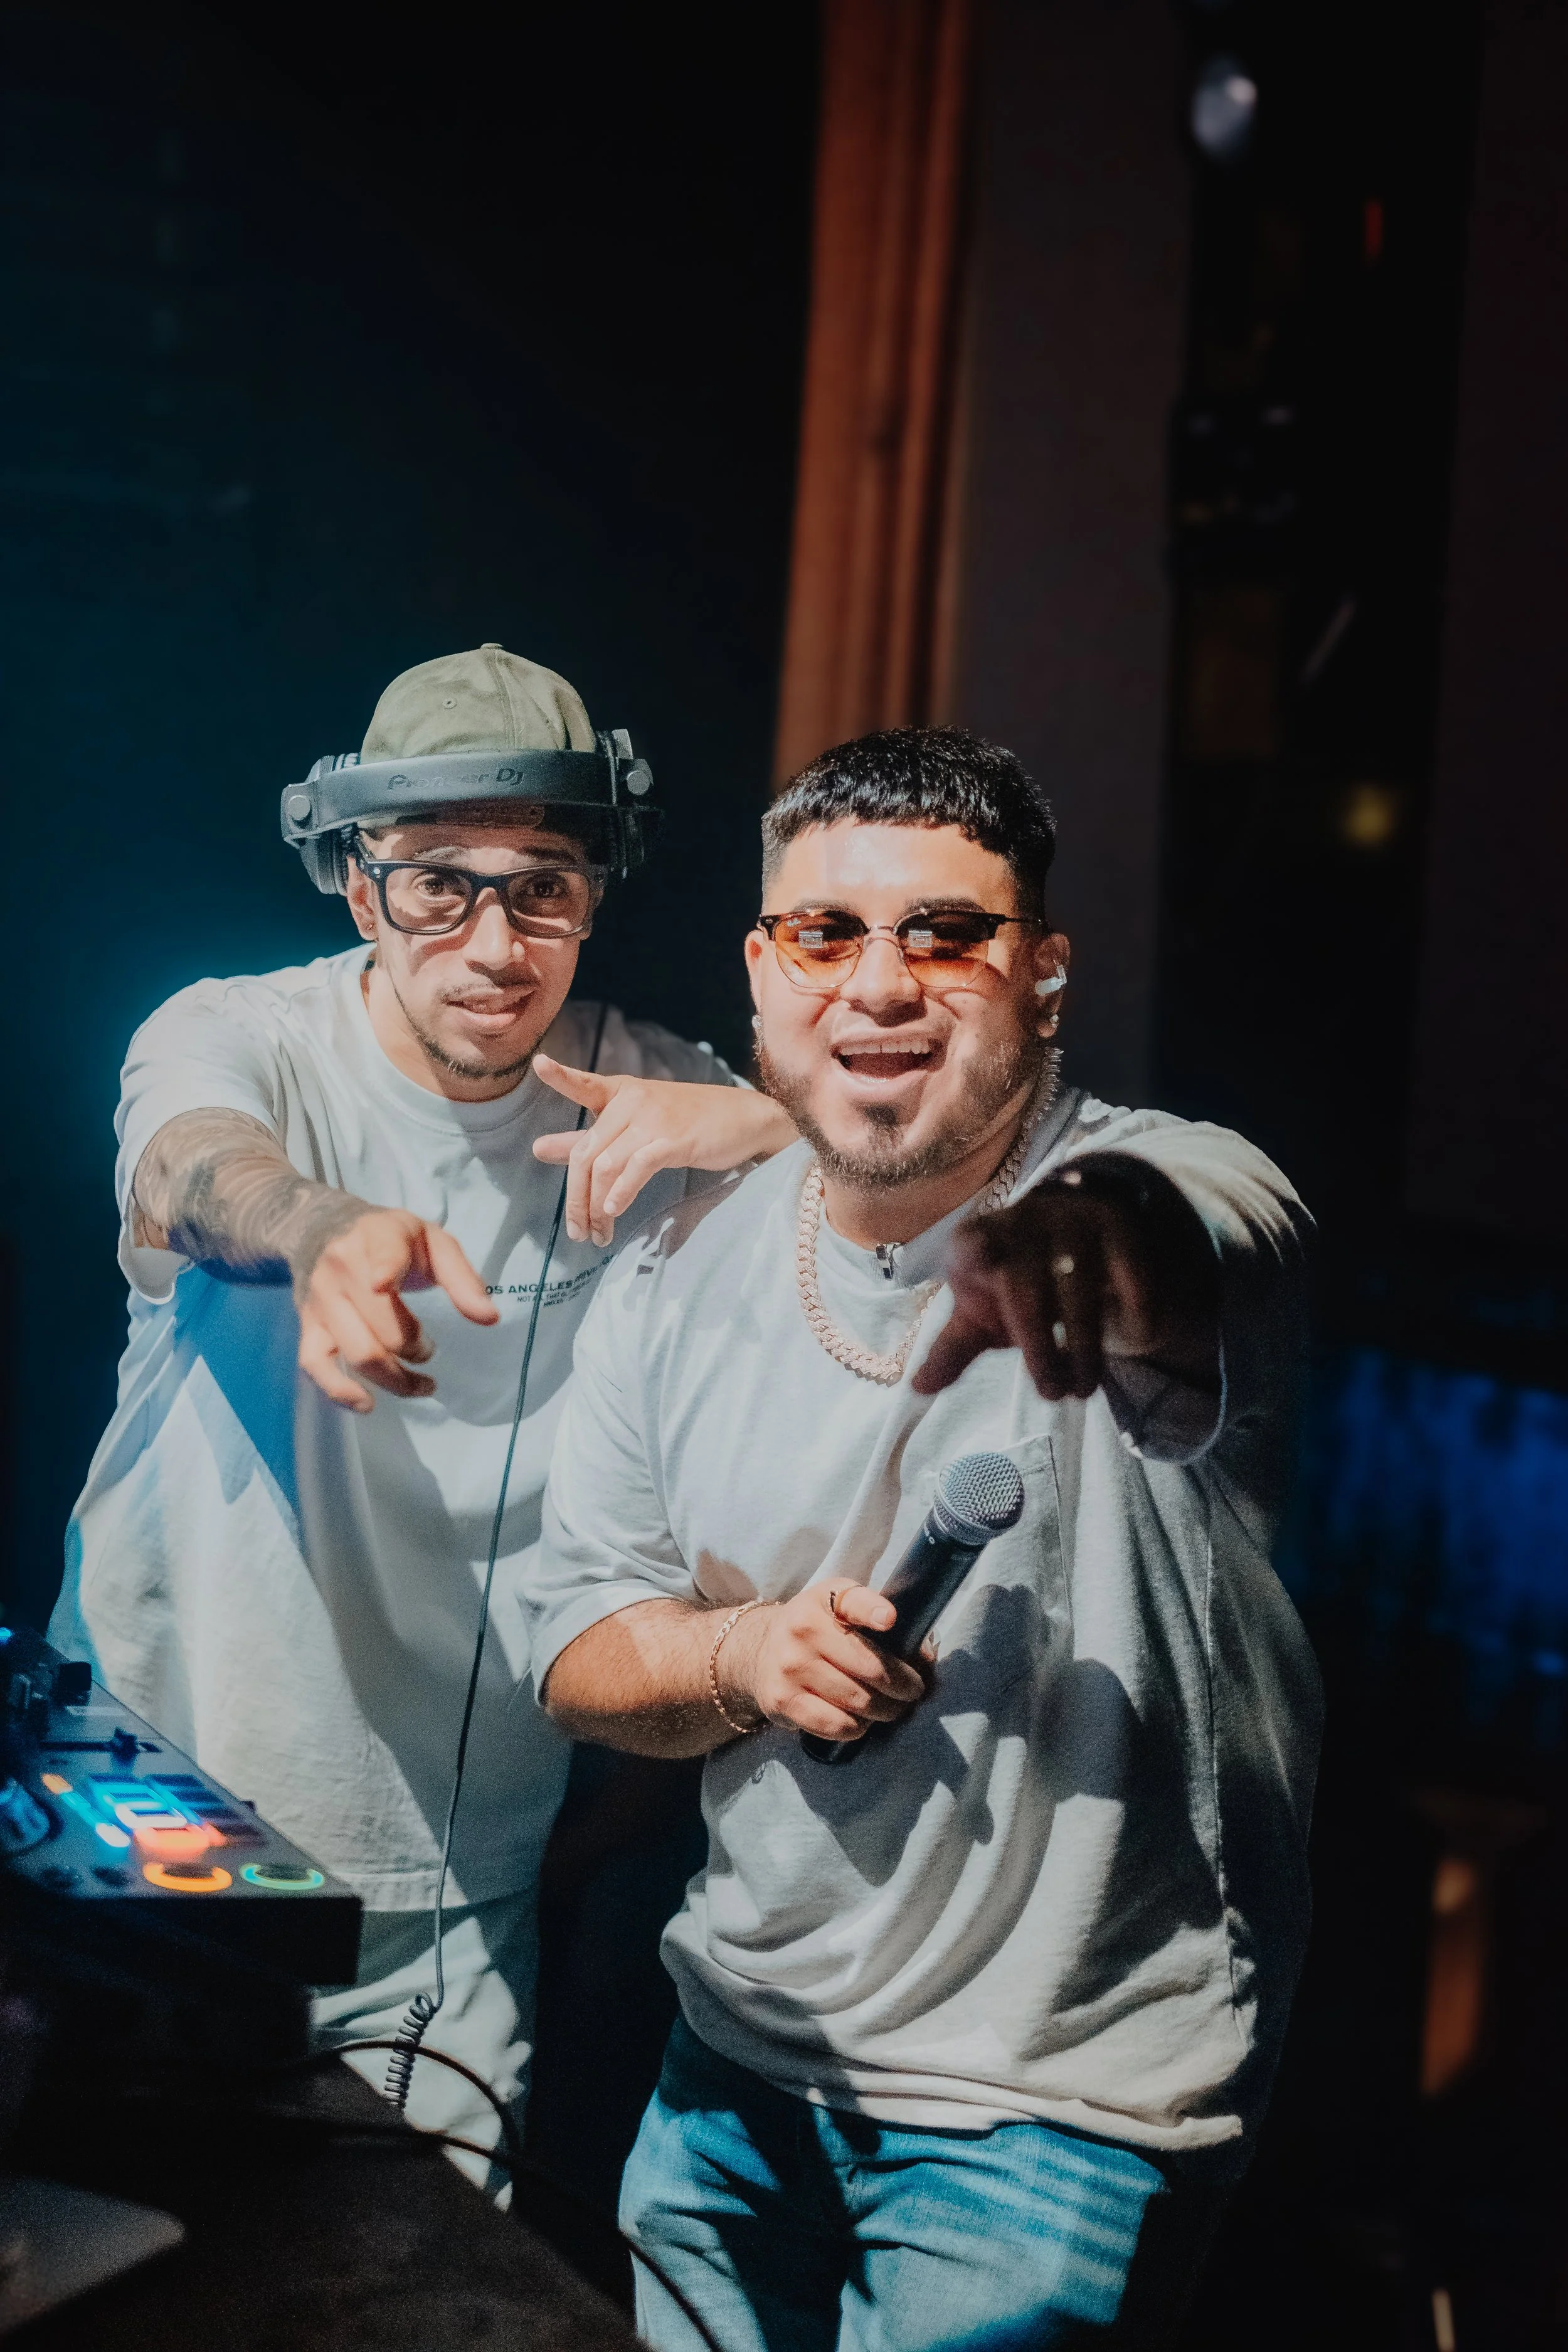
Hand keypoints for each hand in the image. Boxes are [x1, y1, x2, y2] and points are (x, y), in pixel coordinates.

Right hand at [291, 1206, 497, 1412]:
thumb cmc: (390, 1240)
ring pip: (355, 1351)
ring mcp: (320, 1298)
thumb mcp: (432, 1242)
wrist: (323, 1231)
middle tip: (430, 1351)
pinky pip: (314, 1363)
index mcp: (378, 1236)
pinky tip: (366, 1404)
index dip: (383, 1267)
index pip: (381, 1252)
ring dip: (394, 1380)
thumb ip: (461, 1278)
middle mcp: (342, 1266)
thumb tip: (489, 1319)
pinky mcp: (307, 1324)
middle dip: (415, 1349)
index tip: (382, 1283)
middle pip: (380, 1324)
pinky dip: (339, 1390)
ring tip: (420, 1385)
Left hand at [532, 1058, 795, 1243]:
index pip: (584, 1085)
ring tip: (597, 1234)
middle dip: (575, 1197)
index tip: (539, 1064)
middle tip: (576, 1231)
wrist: (746, 1119)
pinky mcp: (674, 1139)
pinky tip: (614, 1211)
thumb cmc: (690, 1123)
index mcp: (621, 1093)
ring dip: (596, 1207)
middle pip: (586, 1152)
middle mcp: (632, 1101)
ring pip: (606, 1165)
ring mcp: (653, 1118)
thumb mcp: (636, 1127)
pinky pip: (637, 1167)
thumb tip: (538, 1148)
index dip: (561, 1077)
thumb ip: (587, 1140)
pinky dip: (621, 1193)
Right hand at [719, 1585, 926, 1742]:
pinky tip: (861, 1721)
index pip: (853, 1601)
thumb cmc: (817, 1630)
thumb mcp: (840, 1607)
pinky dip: (857, 1727)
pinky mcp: (782, 1700)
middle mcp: (803, 1630)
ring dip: (886, 1711)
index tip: (890, 1620)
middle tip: (913, 1691)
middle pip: (870, 1667)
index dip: (873, 1611)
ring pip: (858, 1701)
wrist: (759, 1650)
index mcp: (824, 1600)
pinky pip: (835, 1725)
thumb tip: (925, 1658)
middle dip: (903, 1686)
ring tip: (892, 1708)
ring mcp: (790, 1667)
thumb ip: (879, 1623)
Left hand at [913, 1160, 1219, 1401]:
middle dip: (1039, 1347)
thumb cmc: (1013, 1282)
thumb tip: (917, 1388)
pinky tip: (1137, 1339)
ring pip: (1077, 1284)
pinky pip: (1127, 1268)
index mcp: (977, 1238)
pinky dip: (1133, 1307)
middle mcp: (1022, 1219)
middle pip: (1025, 1286)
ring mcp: (1070, 1217)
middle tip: (1052, 1394)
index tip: (979, 1268)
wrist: (1069, 1233)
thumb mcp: (981, 1314)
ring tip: (1084, 1388)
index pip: (971, 1247)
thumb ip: (953, 1349)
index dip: (975, 1256)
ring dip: (1084, 1344)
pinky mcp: (1115, 1222)